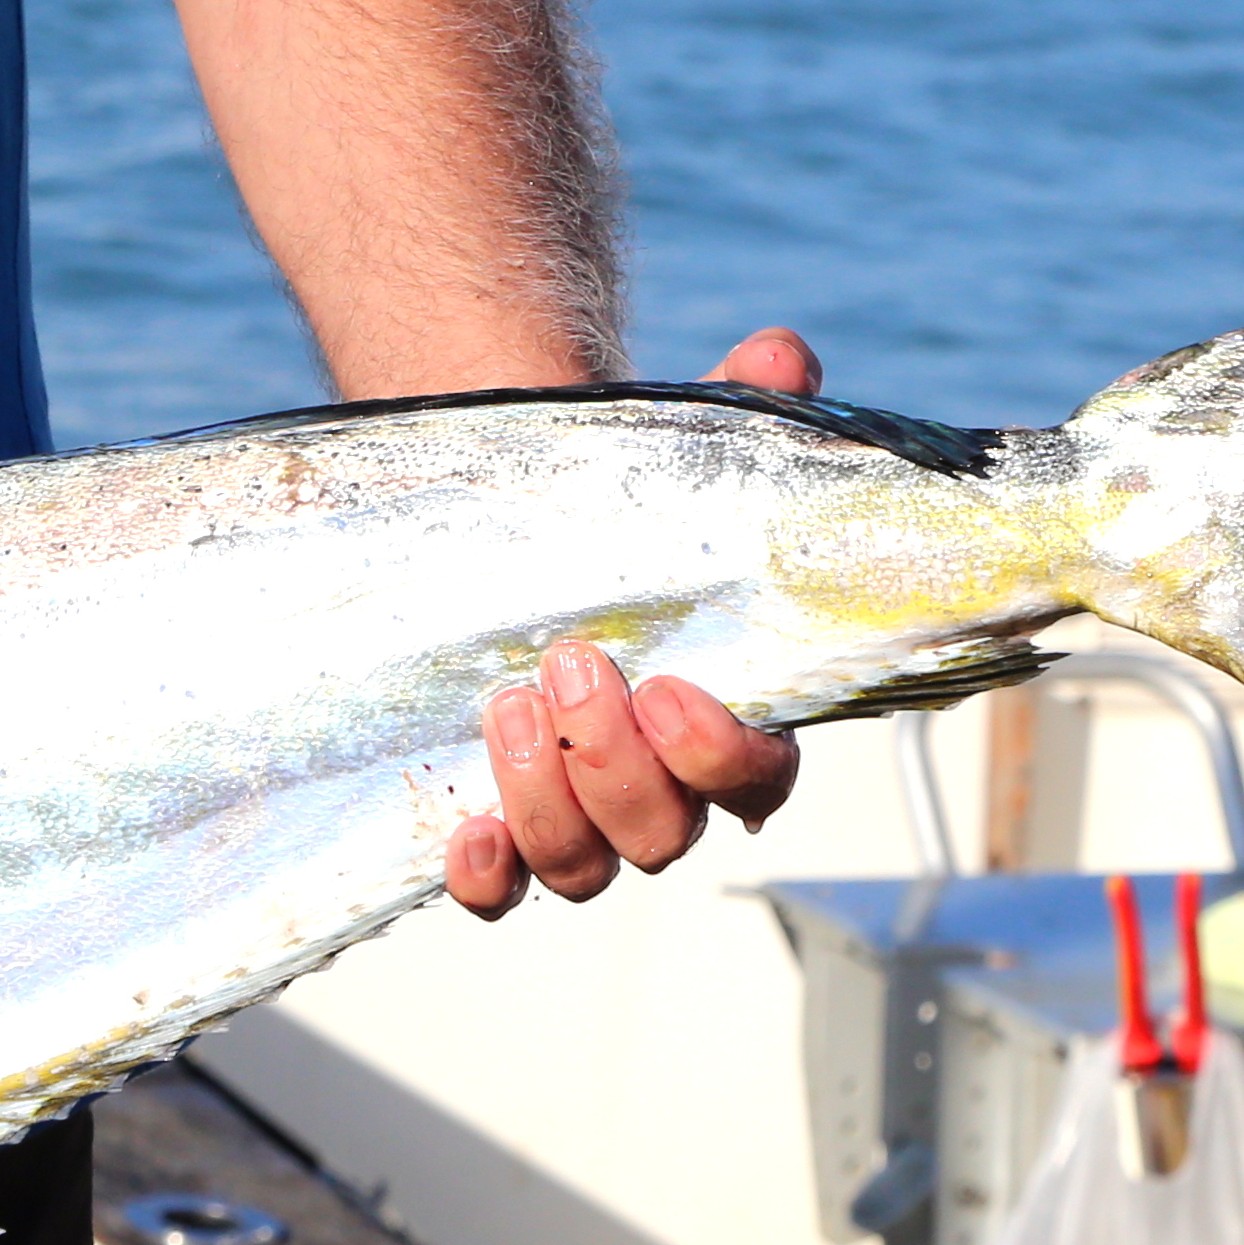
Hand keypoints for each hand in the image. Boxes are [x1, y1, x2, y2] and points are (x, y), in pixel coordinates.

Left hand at [449, 325, 817, 914]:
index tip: (671, 686)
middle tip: (569, 661)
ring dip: (548, 800)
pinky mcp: (497, 816)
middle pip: (662, 834)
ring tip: (506, 699)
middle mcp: (660, 786)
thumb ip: (743, 407)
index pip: (759, 781)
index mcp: (729, 720)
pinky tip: (464, 827)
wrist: (513, 519)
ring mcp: (575, 812)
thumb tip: (779, 356)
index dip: (721, 755)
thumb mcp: (681, 449)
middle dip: (614, 761)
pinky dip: (488, 874)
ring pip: (583, 866)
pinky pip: (501, 888)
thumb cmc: (620, 501)